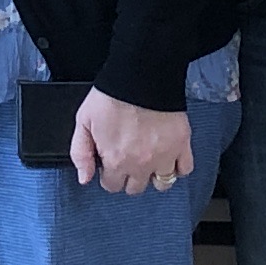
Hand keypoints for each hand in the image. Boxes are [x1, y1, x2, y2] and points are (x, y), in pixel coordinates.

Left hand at [72, 90, 197, 195]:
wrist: (141, 76)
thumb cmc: (112, 96)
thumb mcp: (84, 122)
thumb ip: (80, 153)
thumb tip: (84, 177)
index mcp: (116, 160)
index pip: (112, 185)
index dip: (109, 175)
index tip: (111, 163)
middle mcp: (141, 164)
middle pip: (135, 188)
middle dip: (129, 178)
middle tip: (128, 161)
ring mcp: (164, 156)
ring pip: (162, 183)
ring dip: (154, 177)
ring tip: (149, 164)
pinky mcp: (181, 144)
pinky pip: (185, 169)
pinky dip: (178, 168)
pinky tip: (170, 159)